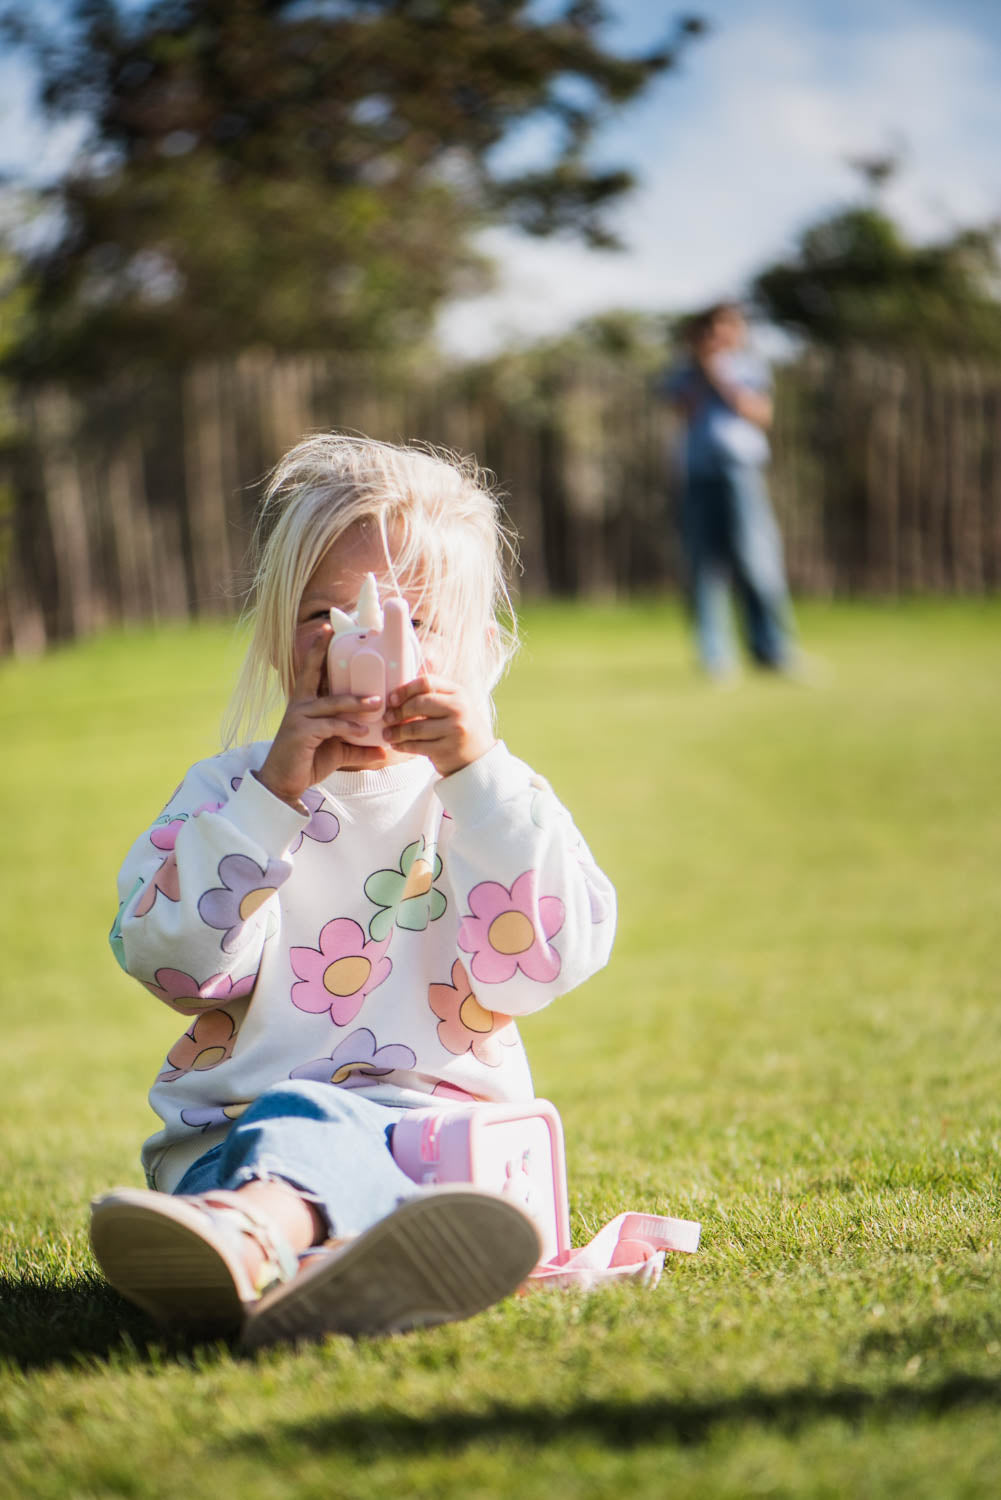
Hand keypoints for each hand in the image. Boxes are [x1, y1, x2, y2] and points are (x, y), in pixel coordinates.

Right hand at [256, 623, 386, 805]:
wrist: (283, 785)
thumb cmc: (307, 762)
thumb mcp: (337, 751)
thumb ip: (358, 746)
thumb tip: (384, 749)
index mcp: (305, 703)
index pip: (312, 671)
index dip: (317, 649)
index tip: (326, 628)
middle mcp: (299, 705)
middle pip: (315, 674)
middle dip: (331, 659)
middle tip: (346, 642)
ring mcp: (298, 717)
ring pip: (331, 703)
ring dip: (356, 702)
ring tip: (377, 703)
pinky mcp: (301, 732)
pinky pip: (330, 725)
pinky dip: (348, 727)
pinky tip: (363, 731)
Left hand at [382, 673, 494, 777]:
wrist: (478, 756)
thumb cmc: (459, 725)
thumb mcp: (454, 703)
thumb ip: (435, 689)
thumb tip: (417, 668)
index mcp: (458, 692)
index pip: (426, 682)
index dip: (405, 689)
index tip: (392, 699)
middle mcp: (458, 709)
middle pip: (419, 704)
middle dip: (398, 711)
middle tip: (387, 718)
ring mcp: (454, 730)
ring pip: (415, 728)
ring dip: (396, 732)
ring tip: (388, 734)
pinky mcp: (446, 750)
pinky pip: (417, 746)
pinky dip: (403, 746)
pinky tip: (397, 745)